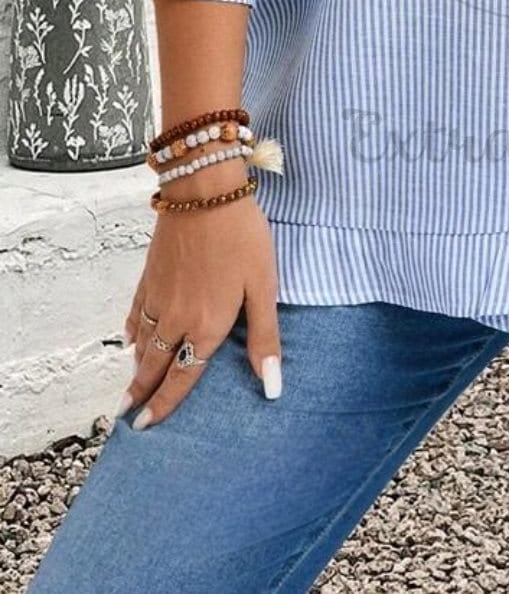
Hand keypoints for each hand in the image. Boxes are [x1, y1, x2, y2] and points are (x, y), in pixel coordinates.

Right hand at [119, 174, 281, 427]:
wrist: (203, 192)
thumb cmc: (242, 237)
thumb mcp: (263, 287)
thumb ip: (265, 338)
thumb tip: (272, 387)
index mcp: (207, 326)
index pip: (183, 376)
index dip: (165, 404)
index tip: (148, 426)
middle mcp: (176, 318)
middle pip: (155, 365)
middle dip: (141, 393)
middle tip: (127, 419)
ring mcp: (158, 297)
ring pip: (142, 342)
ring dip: (136, 367)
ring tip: (130, 387)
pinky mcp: (149, 275)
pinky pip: (135, 313)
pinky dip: (130, 331)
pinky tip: (128, 340)